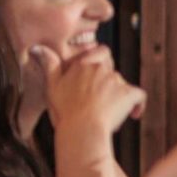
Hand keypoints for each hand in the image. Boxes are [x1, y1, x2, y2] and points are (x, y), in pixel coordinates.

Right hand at [29, 44, 146, 136]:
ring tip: (107, 114)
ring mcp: (116, 81)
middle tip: (99, 100)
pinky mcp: (129, 94)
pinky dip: (138, 104)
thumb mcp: (51, 86)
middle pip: (112, 69)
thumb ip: (49, 65)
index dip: (103, 61)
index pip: (102, 51)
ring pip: (122, 84)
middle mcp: (101, 69)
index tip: (97, 75)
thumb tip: (37, 47)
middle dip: (108, 82)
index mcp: (83, 65)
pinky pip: (139, 96)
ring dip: (118, 96)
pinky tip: (135, 114)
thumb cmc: (64, 111)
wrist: (80, 129)